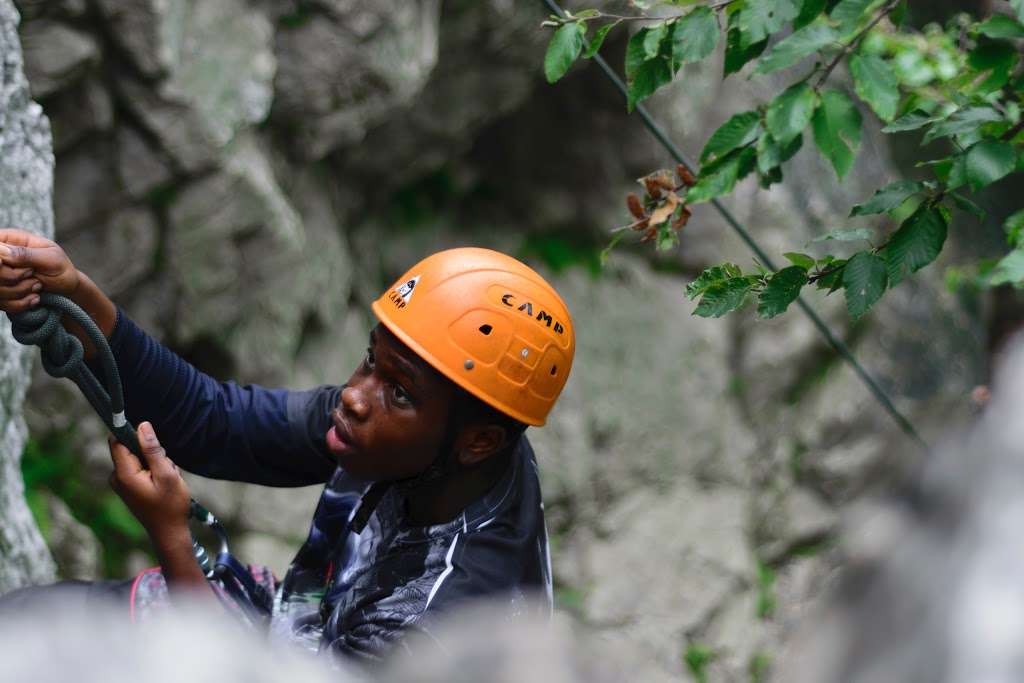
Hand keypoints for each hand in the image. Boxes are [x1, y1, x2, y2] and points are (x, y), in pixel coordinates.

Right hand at [0, 228, 79, 312]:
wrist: (66, 287)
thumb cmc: (60, 266)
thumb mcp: (49, 257)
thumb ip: (25, 254)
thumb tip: (2, 251)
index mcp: (8, 240)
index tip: (3, 263)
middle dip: (12, 277)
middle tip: (32, 274)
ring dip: (19, 292)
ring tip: (37, 285)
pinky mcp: (1, 293)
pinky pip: (2, 304)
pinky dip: (20, 304)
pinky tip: (34, 297)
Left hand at [108, 422, 191, 541]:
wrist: (169, 532)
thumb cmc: (171, 505)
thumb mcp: (167, 474)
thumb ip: (153, 450)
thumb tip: (142, 425)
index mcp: (124, 474)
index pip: (117, 440)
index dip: (131, 432)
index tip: (151, 439)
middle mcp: (117, 477)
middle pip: (128, 448)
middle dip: (149, 451)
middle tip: (165, 467)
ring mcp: (121, 483)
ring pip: (136, 458)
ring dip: (153, 462)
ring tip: (165, 478)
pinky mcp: (127, 487)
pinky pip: (138, 468)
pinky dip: (151, 470)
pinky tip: (161, 483)